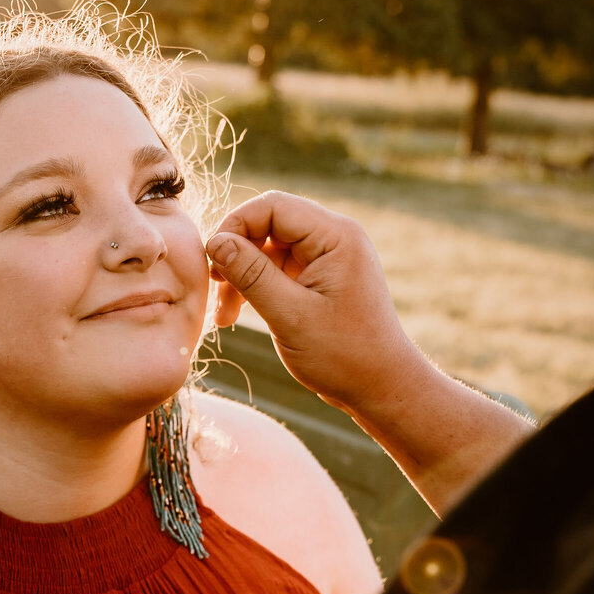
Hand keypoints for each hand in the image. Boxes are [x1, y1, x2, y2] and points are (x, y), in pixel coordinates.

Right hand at [206, 190, 533, 513]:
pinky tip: (239, 313)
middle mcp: (335, 237)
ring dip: (242, 274)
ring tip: (225, 314)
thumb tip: (214, 242)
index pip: (273, 206)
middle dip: (236, 253)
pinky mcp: (320, 276)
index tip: (212, 262)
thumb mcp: (290, 315)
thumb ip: (251, 274)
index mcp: (336, 237)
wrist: (381, 387)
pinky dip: (256, 286)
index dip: (235, 226)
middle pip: (268, 223)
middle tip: (215, 288)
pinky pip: (278, 266)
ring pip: (268, 247)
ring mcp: (328, 256)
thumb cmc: (344, 356)